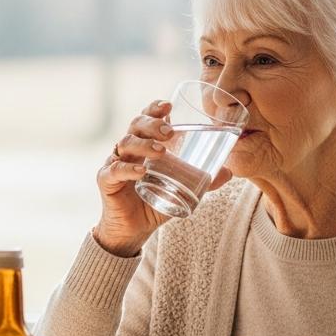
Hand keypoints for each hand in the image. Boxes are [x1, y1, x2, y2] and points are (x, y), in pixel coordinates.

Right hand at [92, 99, 231, 256]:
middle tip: (169, 131)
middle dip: (152, 123)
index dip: (154, 109)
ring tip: (162, 151)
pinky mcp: (107, 181)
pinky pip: (114, 170)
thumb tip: (229, 172)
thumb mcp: (183, 190)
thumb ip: (204, 181)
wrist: (134, 229)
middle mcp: (128, 150)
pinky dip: (128, 169)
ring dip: (144, 144)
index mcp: (144, 145)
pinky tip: (142, 171)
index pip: (146, 118)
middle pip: (135, 125)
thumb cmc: (156, 202)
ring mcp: (115, 163)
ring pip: (124, 143)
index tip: (169, 105)